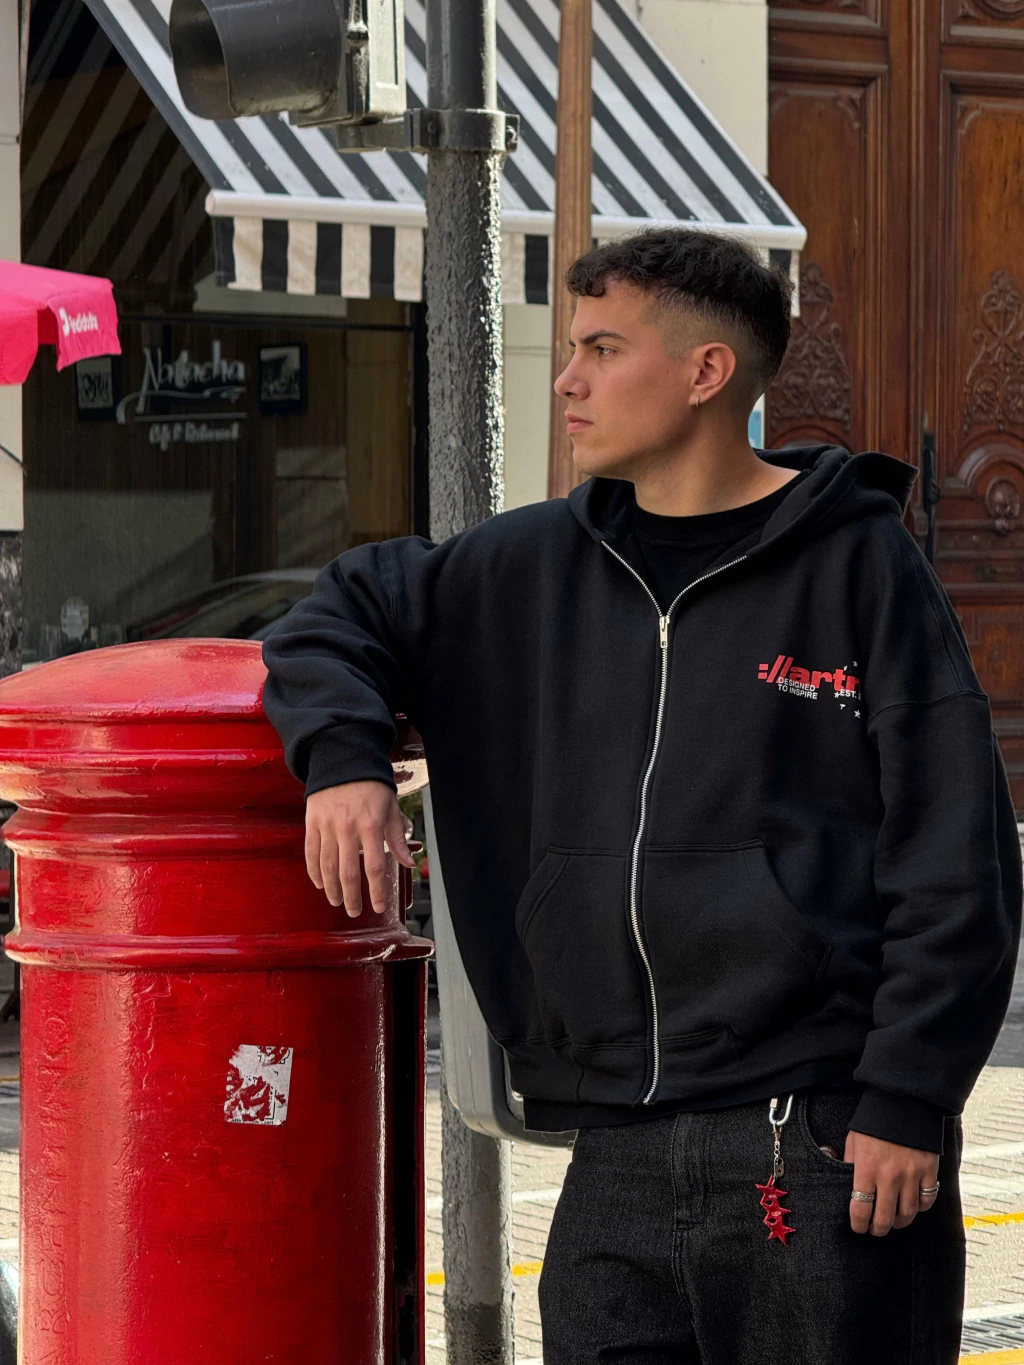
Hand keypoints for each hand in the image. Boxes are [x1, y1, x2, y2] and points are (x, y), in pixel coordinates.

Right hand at [305, 781, 414, 917]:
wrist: (344, 758)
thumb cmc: (372, 785)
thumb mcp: (391, 807)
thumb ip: (397, 837)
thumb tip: (408, 863)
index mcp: (371, 826)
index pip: (375, 868)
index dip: (377, 891)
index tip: (378, 906)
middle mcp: (348, 829)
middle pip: (349, 873)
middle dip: (352, 897)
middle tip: (353, 912)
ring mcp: (327, 826)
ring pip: (327, 866)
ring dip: (332, 888)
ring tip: (337, 901)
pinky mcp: (312, 822)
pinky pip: (311, 852)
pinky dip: (314, 871)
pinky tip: (320, 883)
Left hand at [844, 1130, 939, 1235]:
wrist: (902, 1101)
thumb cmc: (874, 1121)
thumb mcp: (853, 1140)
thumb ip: (848, 1163)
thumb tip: (842, 1182)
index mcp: (866, 1168)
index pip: (860, 1209)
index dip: (858, 1224)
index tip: (858, 1227)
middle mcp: (889, 1176)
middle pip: (885, 1218)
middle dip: (878, 1229)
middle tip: (875, 1229)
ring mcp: (911, 1175)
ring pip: (907, 1214)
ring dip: (899, 1222)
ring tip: (894, 1221)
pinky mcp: (929, 1171)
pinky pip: (927, 1200)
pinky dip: (920, 1208)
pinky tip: (913, 1206)